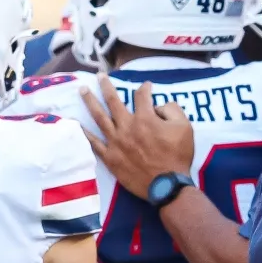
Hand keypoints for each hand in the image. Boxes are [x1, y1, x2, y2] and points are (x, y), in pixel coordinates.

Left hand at [81, 75, 193, 198]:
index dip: (145, 88)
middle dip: (106, 86)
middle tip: (100, 76)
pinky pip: (94, 143)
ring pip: (99, 117)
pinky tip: (76, 123)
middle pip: (113, 100)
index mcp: (145, 118)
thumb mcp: (185, 128)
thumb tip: (159, 106)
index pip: (142, 96)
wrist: (167, 186)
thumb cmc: (178, 157)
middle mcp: (127, 126)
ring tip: (82, 90)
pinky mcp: (110, 158)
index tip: (147, 87)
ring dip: (90, 101)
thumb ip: (173, 110)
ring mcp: (116, 142)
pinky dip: (84, 133)